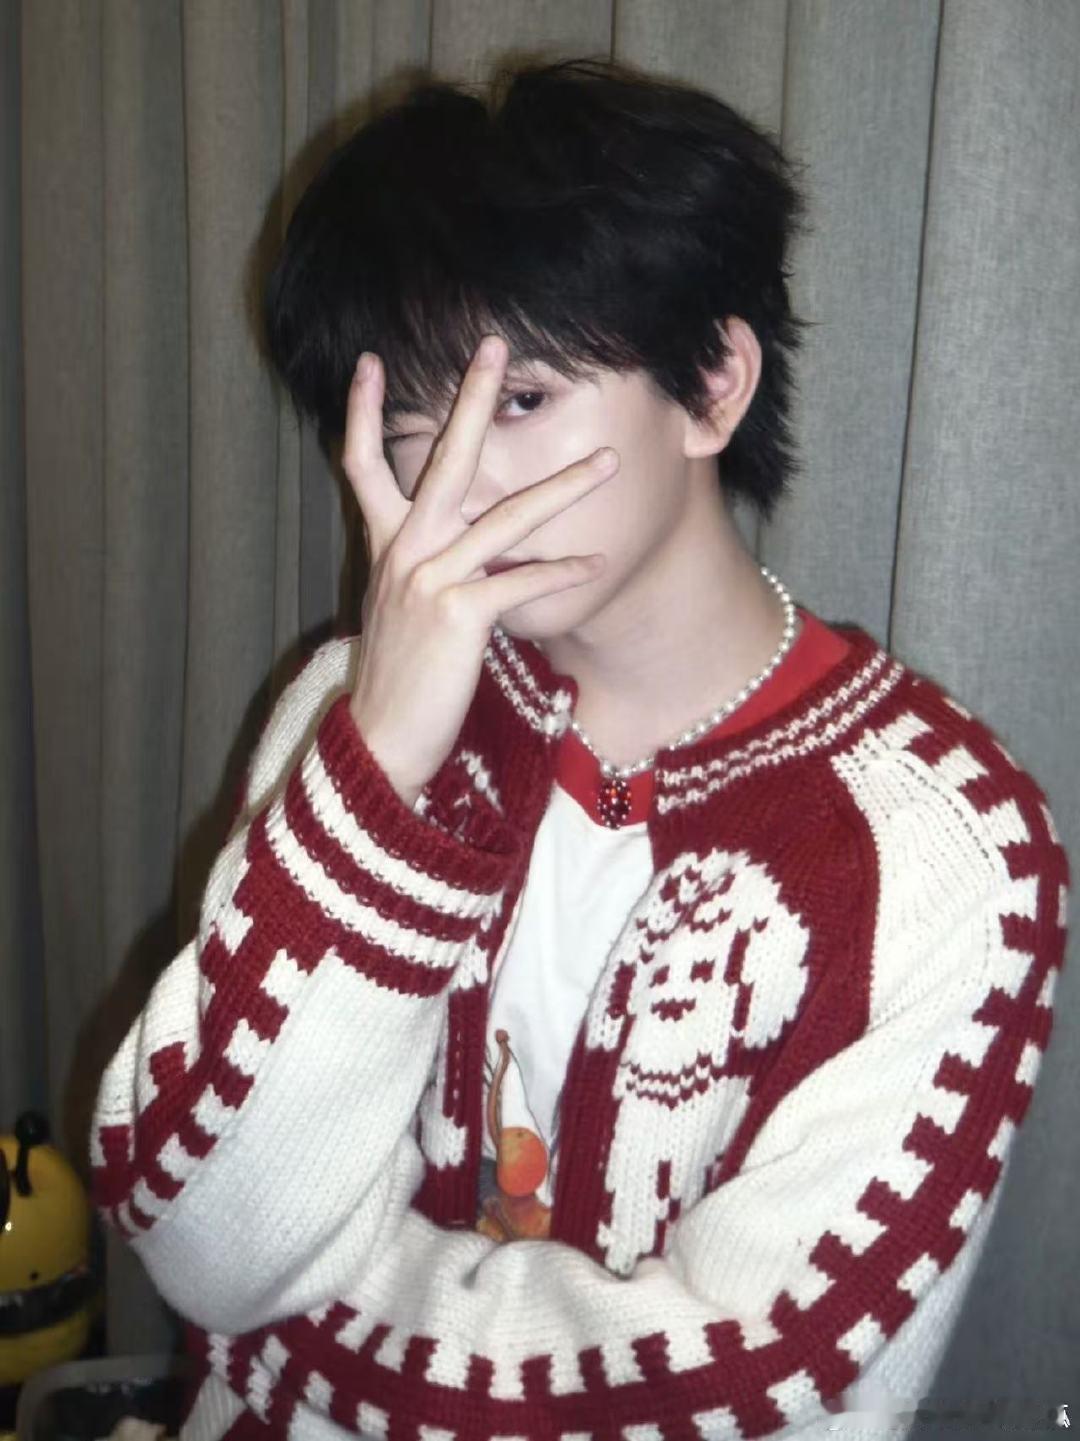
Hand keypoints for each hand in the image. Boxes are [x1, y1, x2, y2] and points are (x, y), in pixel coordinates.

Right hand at [344, 334, 619, 808]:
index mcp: (387, 545)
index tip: (367, 359)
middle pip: (442, 461)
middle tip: (496, 347)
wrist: (382, 738)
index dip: (361, 410)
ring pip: (504, 516)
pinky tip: (595, 565)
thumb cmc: (401, 676)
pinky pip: (520, 581)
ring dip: (563, 486)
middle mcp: (404, 551)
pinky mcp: (458, 615)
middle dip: (471, 400)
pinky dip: (561, 572)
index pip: (362, 464)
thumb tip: (468, 546)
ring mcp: (429, 579)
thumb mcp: (403, 608)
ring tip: (607, 461)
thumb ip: (426, 566)